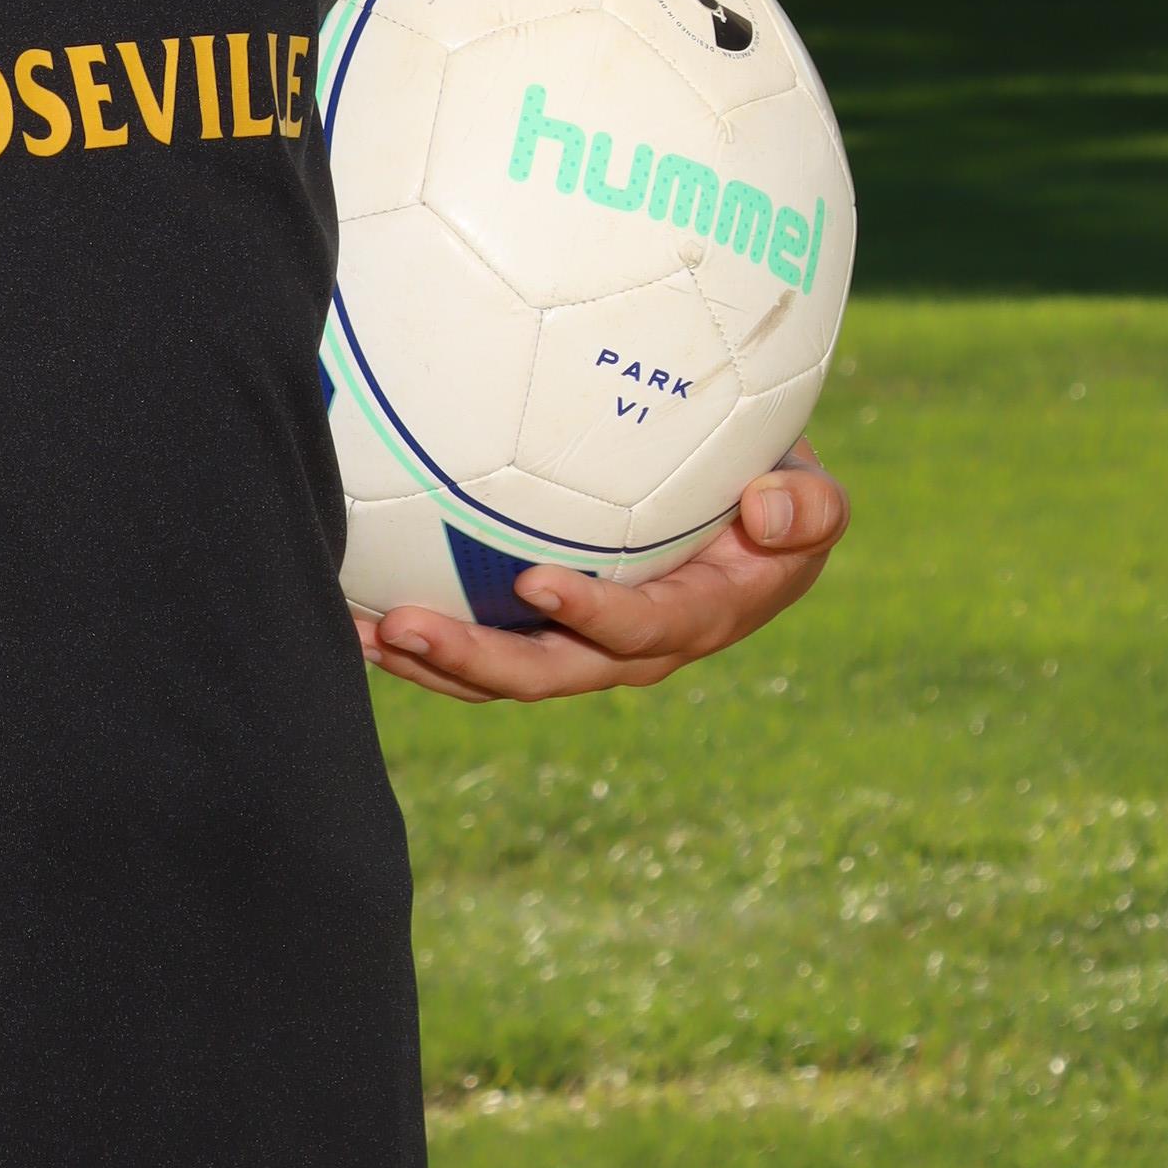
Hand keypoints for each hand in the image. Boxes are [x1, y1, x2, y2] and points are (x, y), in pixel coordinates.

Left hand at [357, 442, 850, 705]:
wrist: (752, 519)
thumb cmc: (777, 494)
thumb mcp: (813, 499)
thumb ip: (808, 507)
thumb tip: (769, 512)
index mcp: (696, 620)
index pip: (637, 630)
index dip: (590, 615)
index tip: (534, 583)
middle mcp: (631, 651)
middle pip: (546, 673)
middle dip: (472, 662)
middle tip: (402, 627)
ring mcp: (581, 648)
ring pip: (500, 673)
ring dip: (428, 661)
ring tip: (357, 631)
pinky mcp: (545, 633)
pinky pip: (481, 644)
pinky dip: (421, 638)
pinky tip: (355, 610)